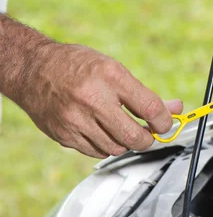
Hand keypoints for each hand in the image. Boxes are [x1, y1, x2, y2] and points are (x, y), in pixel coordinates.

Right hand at [23, 44, 182, 157]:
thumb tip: (175, 108)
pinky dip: (107, 146)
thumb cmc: (77, 66)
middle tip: (150, 134)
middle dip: (148, 139)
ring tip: (125, 130)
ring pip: (116, 148)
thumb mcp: (114, 69)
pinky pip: (96, 151)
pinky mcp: (64, 135)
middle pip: (133, 136)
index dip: (164, 121)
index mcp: (110, 76)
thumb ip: (144, 94)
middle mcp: (92, 99)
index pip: (149, 107)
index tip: (166, 125)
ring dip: (127, 143)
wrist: (33, 69)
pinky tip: (106, 133)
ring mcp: (76, 119)